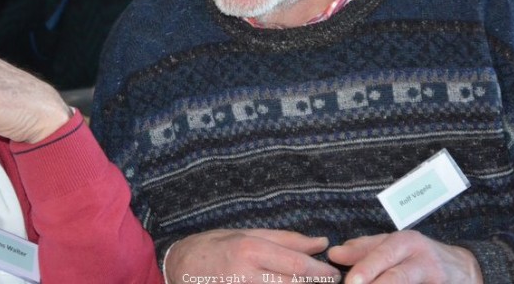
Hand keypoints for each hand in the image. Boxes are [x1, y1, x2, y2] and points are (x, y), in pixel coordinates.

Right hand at [164, 229, 341, 283]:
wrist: (179, 265)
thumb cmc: (217, 245)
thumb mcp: (249, 234)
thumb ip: (287, 240)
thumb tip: (321, 242)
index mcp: (251, 250)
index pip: (295, 265)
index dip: (320, 272)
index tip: (334, 273)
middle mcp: (246, 275)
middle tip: (331, 282)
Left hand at [328, 231, 482, 283]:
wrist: (465, 269)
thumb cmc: (420, 256)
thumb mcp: (394, 246)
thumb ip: (365, 249)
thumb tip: (335, 253)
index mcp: (405, 242)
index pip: (382, 253)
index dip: (365, 267)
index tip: (349, 281)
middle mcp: (421, 258)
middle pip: (397, 275)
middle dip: (376, 283)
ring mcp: (434, 277)